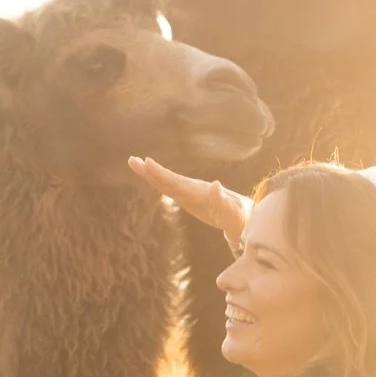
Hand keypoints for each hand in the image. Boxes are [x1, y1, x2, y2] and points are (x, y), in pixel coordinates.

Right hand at [127, 155, 249, 243]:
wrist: (243, 215)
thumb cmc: (238, 215)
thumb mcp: (232, 211)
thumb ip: (223, 200)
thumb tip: (216, 186)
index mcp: (199, 191)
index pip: (176, 181)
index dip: (161, 174)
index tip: (147, 163)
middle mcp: (193, 188)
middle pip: (168, 179)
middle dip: (151, 172)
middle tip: (132, 161)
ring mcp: (190, 192)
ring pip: (167, 182)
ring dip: (151, 174)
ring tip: (134, 163)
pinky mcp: (189, 198)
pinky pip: (170, 189)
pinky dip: (159, 182)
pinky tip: (149, 176)